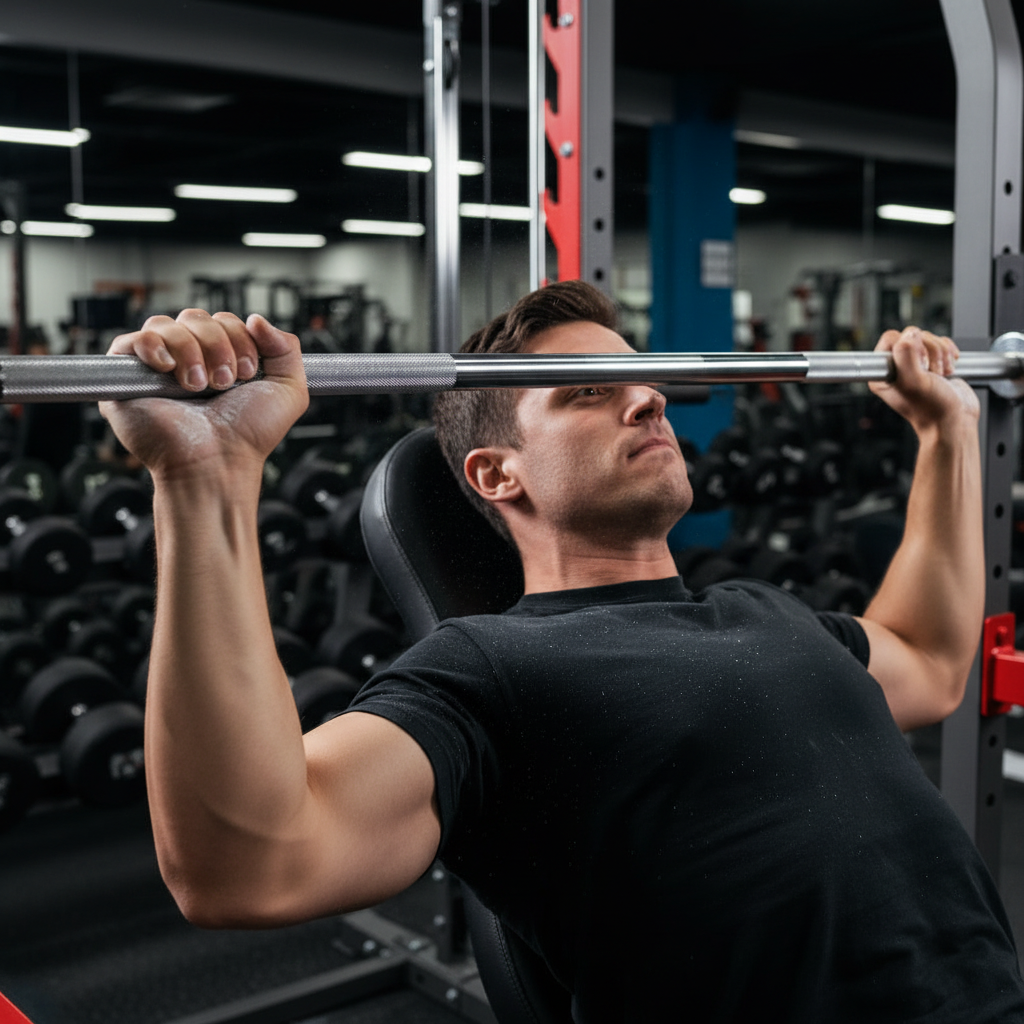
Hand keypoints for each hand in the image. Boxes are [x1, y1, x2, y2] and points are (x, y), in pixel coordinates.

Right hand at [100, 310, 308, 479]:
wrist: (219, 462)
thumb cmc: (249, 435)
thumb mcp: (288, 389)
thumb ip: (286, 347)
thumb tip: (257, 319)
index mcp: (220, 358)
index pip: (224, 320)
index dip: (240, 338)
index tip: (247, 373)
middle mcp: (188, 360)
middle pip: (196, 317)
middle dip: (218, 344)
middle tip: (224, 382)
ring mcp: (156, 369)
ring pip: (165, 324)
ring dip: (190, 350)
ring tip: (198, 386)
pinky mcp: (127, 380)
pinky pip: (130, 340)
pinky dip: (152, 346)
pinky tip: (169, 369)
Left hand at [868, 326, 979, 434]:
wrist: (955, 421)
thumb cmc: (932, 410)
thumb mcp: (914, 382)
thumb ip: (906, 355)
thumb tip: (910, 334)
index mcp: (883, 373)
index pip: (891, 338)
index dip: (909, 346)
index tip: (918, 364)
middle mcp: (897, 367)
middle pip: (913, 335)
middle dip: (929, 351)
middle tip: (931, 372)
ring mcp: (916, 364)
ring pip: (929, 338)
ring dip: (941, 355)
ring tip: (940, 374)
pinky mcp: (933, 363)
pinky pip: (942, 343)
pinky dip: (949, 354)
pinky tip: (948, 370)